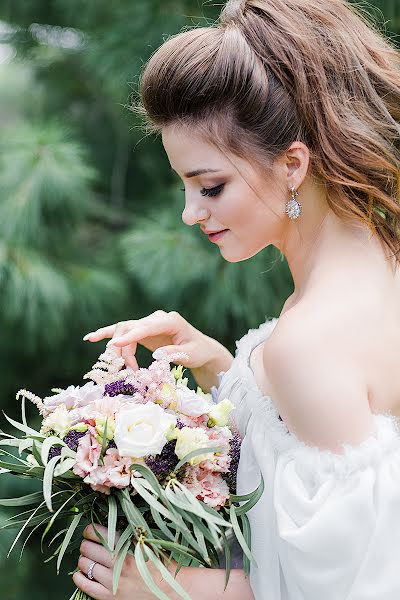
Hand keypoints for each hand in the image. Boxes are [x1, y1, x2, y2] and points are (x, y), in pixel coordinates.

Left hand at [73, 524, 169, 599]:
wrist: (170, 591)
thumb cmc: (160, 565)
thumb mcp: (146, 544)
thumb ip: (128, 535)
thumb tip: (109, 528)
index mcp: (127, 547)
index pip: (99, 534)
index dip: (90, 530)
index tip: (89, 530)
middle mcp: (118, 564)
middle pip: (88, 548)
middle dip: (86, 544)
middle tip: (88, 544)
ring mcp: (112, 582)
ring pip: (85, 565)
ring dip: (83, 559)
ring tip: (87, 557)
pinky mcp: (109, 598)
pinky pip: (86, 586)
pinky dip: (79, 577)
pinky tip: (79, 573)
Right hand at [83, 310, 227, 372]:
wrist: (201, 348)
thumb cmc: (197, 351)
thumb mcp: (190, 354)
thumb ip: (173, 352)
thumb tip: (155, 355)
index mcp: (170, 320)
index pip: (145, 327)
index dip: (130, 336)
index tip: (115, 344)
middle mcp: (156, 318)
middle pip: (130, 328)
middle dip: (124, 349)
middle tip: (127, 370)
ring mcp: (148, 322)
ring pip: (124, 330)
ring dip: (119, 350)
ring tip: (122, 367)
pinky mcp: (142, 330)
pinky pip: (123, 330)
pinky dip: (107, 333)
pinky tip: (90, 338)